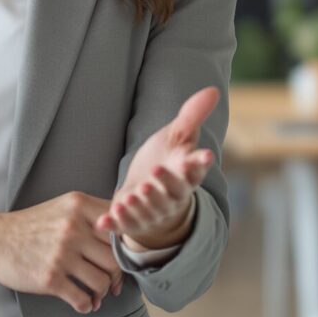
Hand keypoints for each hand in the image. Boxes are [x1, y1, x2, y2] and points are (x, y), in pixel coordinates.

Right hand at [0, 192, 124, 313]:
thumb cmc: (29, 226)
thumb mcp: (62, 207)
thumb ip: (91, 214)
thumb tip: (124, 235)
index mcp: (78, 206)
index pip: (120, 227)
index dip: (125, 246)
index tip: (121, 257)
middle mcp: (73, 228)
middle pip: (115, 258)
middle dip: (115, 274)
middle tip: (110, 282)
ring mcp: (62, 254)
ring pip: (102, 281)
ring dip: (102, 292)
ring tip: (95, 294)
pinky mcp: (50, 278)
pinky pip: (82, 299)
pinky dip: (86, 305)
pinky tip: (83, 303)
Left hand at [97, 87, 219, 252]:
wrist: (150, 193)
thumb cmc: (168, 161)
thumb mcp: (178, 136)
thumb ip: (192, 116)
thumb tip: (214, 89)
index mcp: (186, 175)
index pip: (196, 169)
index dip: (199, 163)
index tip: (205, 155)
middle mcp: (172, 197)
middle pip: (173, 193)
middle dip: (165, 184)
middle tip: (155, 172)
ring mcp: (153, 212)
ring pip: (150, 212)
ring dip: (140, 206)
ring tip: (130, 196)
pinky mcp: (132, 222)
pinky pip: (125, 226)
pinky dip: (116, 225)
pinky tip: (103, 222)